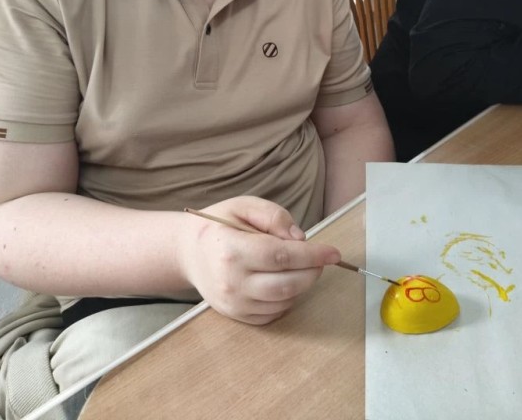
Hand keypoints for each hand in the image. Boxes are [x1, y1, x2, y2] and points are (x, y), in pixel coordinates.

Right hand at [182, 196, 340, 324]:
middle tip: (319, 258)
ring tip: (299, 266)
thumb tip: (300, 238)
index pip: (281, 256)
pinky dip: (288, 298)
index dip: (312, 255)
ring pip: (284, 301)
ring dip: (302, 284)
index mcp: (232, 249)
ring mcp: (233, 303)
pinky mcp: (235, 315)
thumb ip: (274, 216)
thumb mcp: (244, 206)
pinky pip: (273, 313)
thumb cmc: (218, 225)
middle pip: (287, 284)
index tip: (333, 252)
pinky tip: (283, 280)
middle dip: (313, 271)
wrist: (188, 252)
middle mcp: (231, 281)